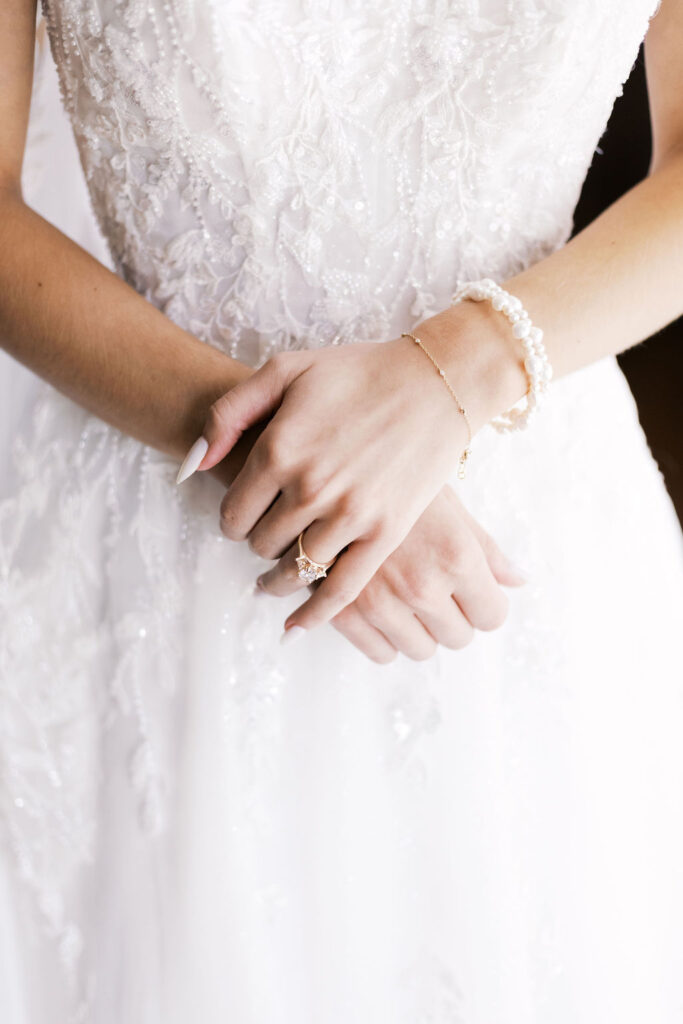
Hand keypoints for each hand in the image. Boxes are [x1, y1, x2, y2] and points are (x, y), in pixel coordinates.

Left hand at [189, 310, 502, 632]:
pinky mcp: (385, 532)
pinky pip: (340, 589)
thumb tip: (192, 465)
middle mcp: (308, 486)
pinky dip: (314, 614)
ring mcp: (348, 514)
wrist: (435, 382)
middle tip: (271, 534)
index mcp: (278, 448)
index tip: (245, 518)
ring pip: (294, 569)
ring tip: (277, 575)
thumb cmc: (359, 371)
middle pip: (261, 543)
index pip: (233, 513)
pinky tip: (296, 625)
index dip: (233, 520)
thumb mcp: (285, 369)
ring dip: (280, 577)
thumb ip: (229, 413)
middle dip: (260, 541)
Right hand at [255, 485, 527, 660]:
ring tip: (404, 598)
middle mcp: (422, 585)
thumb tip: (519, 580)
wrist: (328, 464)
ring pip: (420, 649)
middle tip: (435, 589)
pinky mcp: (342, 611)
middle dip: (452, 617)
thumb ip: (485, 548)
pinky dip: (383, 639)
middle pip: (458, 637)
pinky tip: (379, 610)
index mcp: (456, 556)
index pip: (492, 615)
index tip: (471, 591)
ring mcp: (380, 602)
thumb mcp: (448, 502)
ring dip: (418, 630)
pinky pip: (379, 652)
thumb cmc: (396, 476)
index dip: (484, 604)